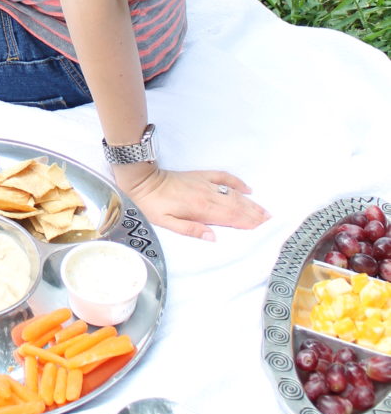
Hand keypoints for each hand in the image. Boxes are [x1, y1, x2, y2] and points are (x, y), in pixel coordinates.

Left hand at [117, 166, 268, 240]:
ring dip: (250, 202)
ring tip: (265, 211)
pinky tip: (247, 189)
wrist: (143, 181)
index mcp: (200, 208)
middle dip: (255, 214)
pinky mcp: (201, 176)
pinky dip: (237, 182)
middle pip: (236, 205)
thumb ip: (190, 230)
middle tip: (272, 221)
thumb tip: (213, 238)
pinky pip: (223, 177)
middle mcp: (207, 194)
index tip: (264, 228)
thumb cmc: (153, 205)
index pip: (230, 217)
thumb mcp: (166, 223)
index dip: (248, 223)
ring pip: (233, 193)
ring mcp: (205, 183)